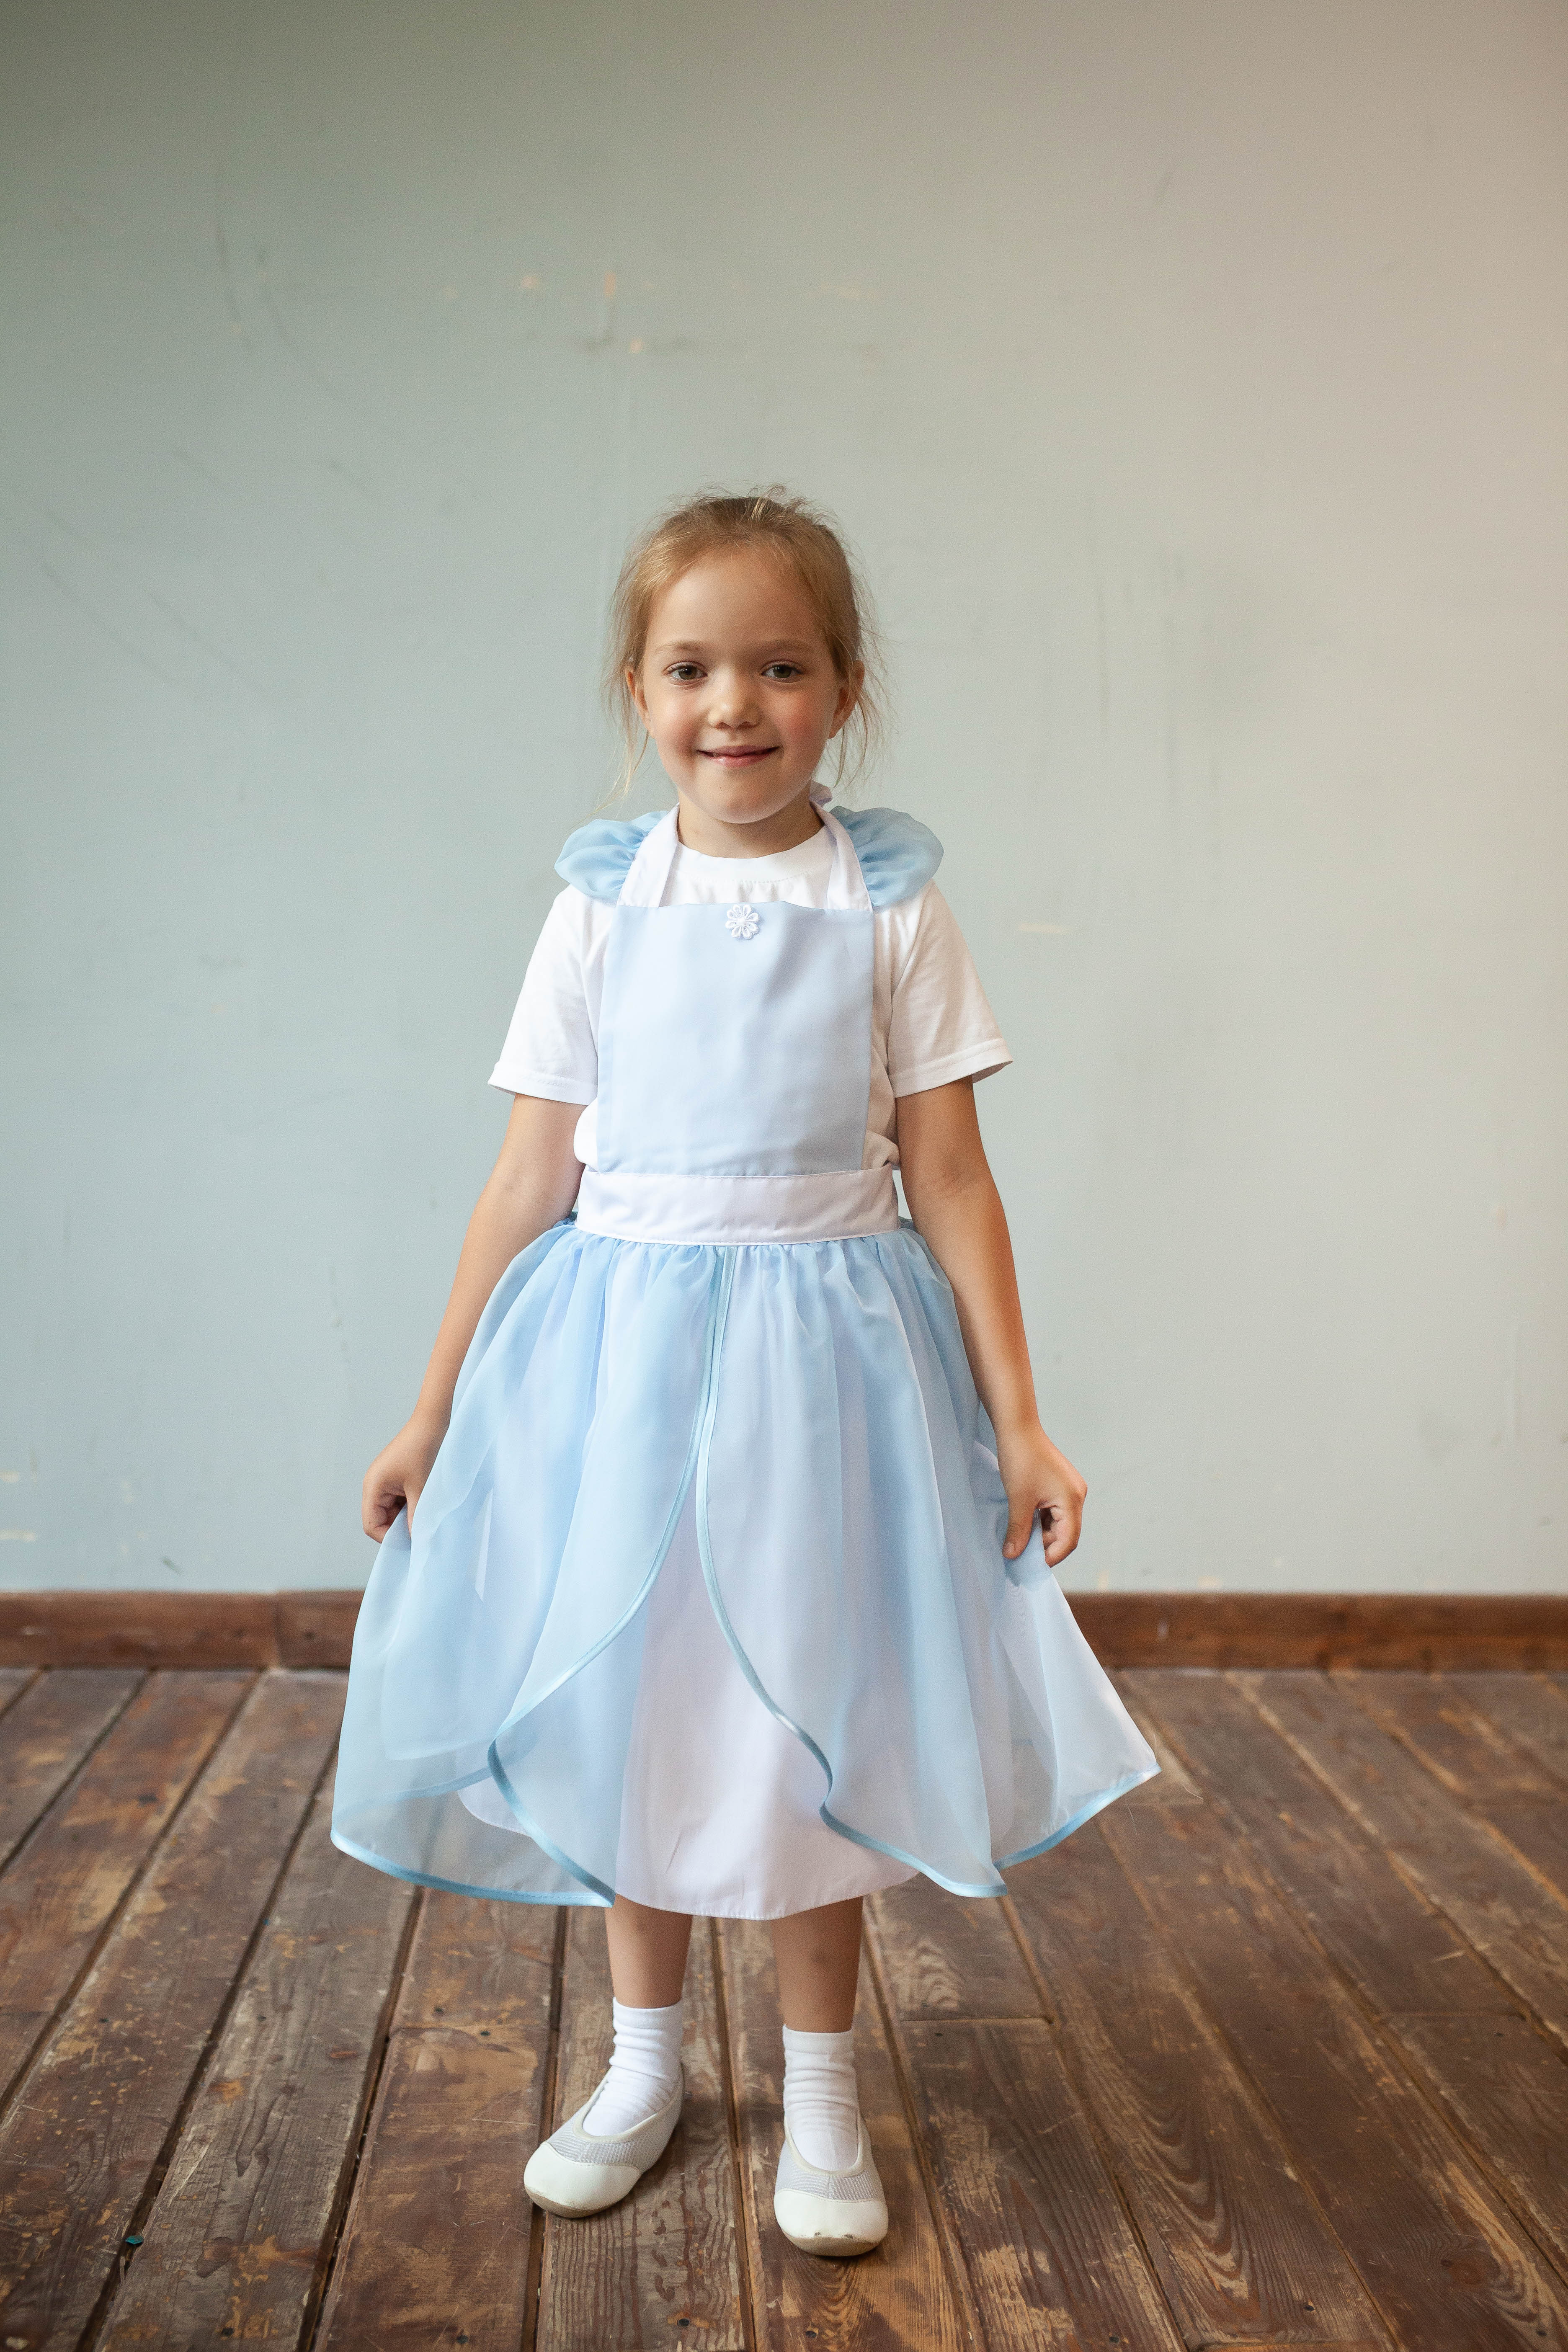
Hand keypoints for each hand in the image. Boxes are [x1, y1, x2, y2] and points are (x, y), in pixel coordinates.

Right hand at [361, 1415, 445, 1541]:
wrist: (433, 1422)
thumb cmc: (424, 1450)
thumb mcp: (421, 1488)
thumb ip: (416, 1517)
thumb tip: (417, 1541)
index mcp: (373, 1487)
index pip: (371, 1525)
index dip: (389, 1538)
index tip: (412, 1542)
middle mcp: (375, 1485)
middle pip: (381, 1520)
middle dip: (400, 1528)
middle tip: (422, 1532)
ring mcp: (386, 1482)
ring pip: (393, 1512)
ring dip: (408, 1517)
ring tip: (427, 1516)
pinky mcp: (398, 1478)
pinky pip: (401, 1501)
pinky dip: (413, 1506)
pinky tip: (427, 1505)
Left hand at [997, 1423, 1087, 1568]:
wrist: (1017, 1427)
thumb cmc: (1020, 1460)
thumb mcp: (1018, 1500)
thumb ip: (1019, 1531)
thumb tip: (1013, 1556)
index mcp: (1073, 1499)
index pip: (1068, 1540)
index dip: (1050, 1556)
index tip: (1029, 1565)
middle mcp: (1076, 1495)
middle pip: (1065, 1533)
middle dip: (1045, 1545)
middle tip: (1020, 1553)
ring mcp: (1069, 1488)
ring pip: (1058, 1522)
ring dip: (1041, 1533)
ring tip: (1019, 1538)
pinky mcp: (1059, 1484)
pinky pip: (1053, 1510)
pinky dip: (1040, 1519)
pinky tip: (1023, 1522)